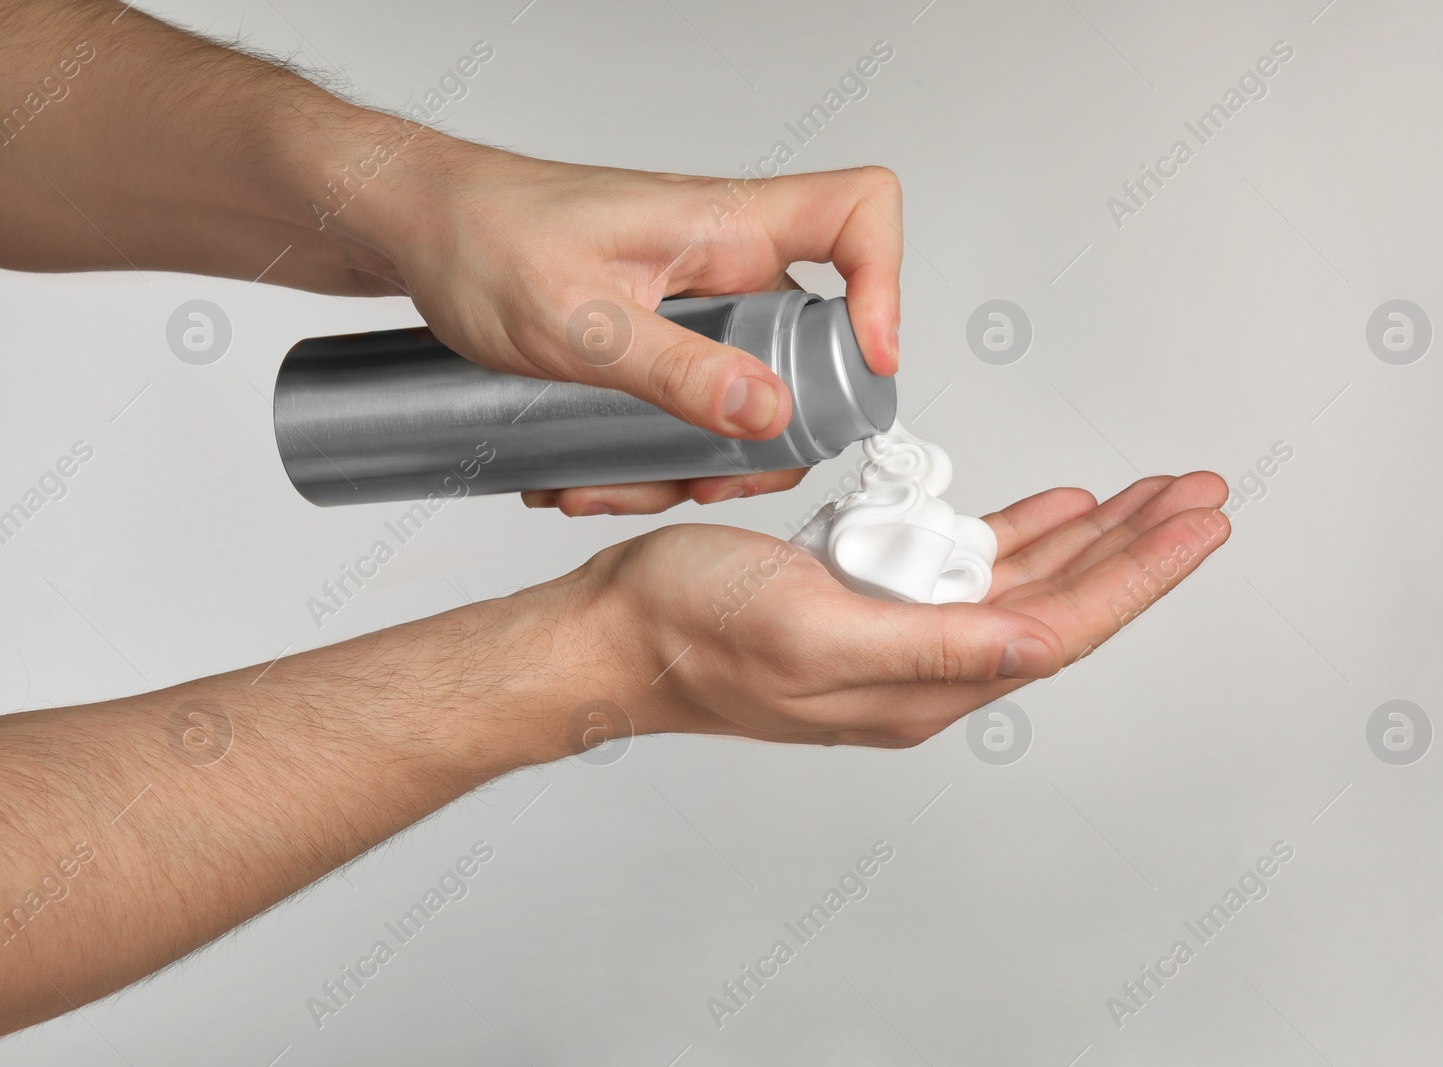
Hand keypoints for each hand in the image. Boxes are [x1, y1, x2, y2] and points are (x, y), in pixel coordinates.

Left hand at [334, 132, 903, 516]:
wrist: (414, 230)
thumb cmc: (481, 238)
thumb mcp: (575, 322)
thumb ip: (676, 372)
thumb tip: (772, 417)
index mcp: (725, 226)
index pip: (859, 214)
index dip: (887, 285)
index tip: (863, 366)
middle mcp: (725, 261)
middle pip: (814, 345)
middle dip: (766, 435)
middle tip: (707, 480)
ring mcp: (696, 302)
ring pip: (745, 393)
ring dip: (691, 461)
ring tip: (609, 486)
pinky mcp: (663, 335)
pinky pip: (692, 402)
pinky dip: (654, 451)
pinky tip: (591, 471)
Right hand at [558, 472, 1228, 746]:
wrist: (618, 632)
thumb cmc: (691, 630)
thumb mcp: (810, 632)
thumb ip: (930, 649)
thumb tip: (1034, 648)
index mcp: (921, 685)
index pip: (1062, 628)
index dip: (1138, 577)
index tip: (1196, 529)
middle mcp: (925, 667)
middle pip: (1061, 601)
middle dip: (1138, 549)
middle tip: (1199, 497)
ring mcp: (901, 633)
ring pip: (1025, 581)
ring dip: (1093, 536)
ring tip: (1152, 496)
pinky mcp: (871, 602)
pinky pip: (968, 566)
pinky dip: (1021, 532)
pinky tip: (1056, 510)